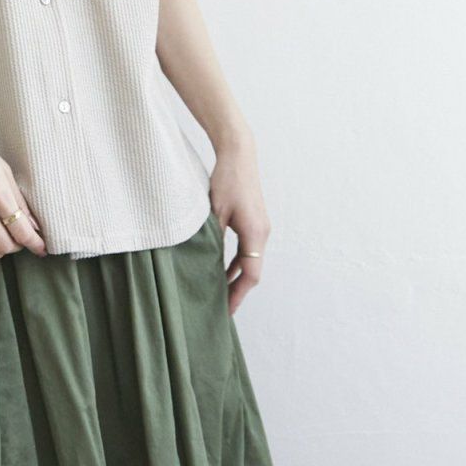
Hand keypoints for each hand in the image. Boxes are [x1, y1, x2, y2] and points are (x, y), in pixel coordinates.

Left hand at [208, 137, 270, 314]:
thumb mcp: (214, 213)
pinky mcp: (255, 222)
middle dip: (237, 290)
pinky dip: (237, 263)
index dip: (238, 294)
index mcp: (255, 233)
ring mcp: (261, 227)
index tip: (227, 310)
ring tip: (220, 294)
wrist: (239, 155)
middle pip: (253, 271)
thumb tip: (203, 264)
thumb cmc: (226, 180)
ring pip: (251, 261)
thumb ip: (212, 240)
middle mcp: (263, 233)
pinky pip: (248, 250)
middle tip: (221, 308)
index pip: (251, 274)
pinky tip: (222, 271)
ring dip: (237, 277)